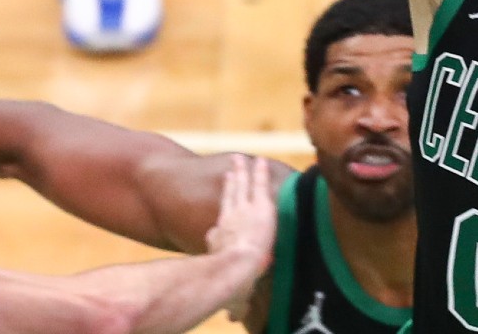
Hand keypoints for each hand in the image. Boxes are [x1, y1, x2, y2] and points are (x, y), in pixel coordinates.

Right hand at [205, 155, 275, 319]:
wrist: (238, 266)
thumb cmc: (235, 282)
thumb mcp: (234, 294)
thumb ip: (235, 304)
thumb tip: (232, 321)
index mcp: (219, 239)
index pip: (217, 230)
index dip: (218, 227)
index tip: (218, 225)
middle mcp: (228, 220)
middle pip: (228, 197)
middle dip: (229, 184)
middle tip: (229, 172)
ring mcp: (243, 210)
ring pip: (240, 186)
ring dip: (240, 172)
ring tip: (239, 160)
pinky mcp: (259, 205)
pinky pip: (258, 183)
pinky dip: (257, 171)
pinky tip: (258, 161)